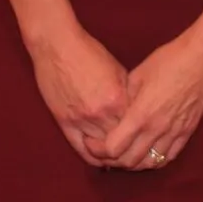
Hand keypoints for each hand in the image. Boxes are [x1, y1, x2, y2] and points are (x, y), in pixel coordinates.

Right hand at [29, 24, 131, 166]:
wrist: (57, 45)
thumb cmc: (87, 51)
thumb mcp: (116, 68)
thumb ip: (127, 91)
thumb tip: (136, 109)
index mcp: (117, 98)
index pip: (135, 127)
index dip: (141, 134)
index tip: (145, 138)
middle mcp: (101, 113)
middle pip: (120, 142)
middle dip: (129, 147)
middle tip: (135, 151)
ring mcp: (81, 120)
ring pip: (102, 150)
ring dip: (111, 155)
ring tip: (119, 156)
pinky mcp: (64, 123)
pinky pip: (80, 149)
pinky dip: (92, 156)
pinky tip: (99, 158)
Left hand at [82, 31, 202, 170]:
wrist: (201, 59)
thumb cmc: (169, 60)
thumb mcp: (138, 74)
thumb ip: (125, 96)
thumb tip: (116, 109)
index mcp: (141, 114)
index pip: (114, 147)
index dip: (99, 149)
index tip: (92, 142)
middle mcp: (157, 129)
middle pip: (130, 161)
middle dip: (113, 160)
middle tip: (105, 151)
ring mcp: (174, 133)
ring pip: (150, 163)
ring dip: (135, 163)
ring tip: (126, 154)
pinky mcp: (188, 132)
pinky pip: (169, 157)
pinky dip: (155, 160)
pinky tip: (149, 153)